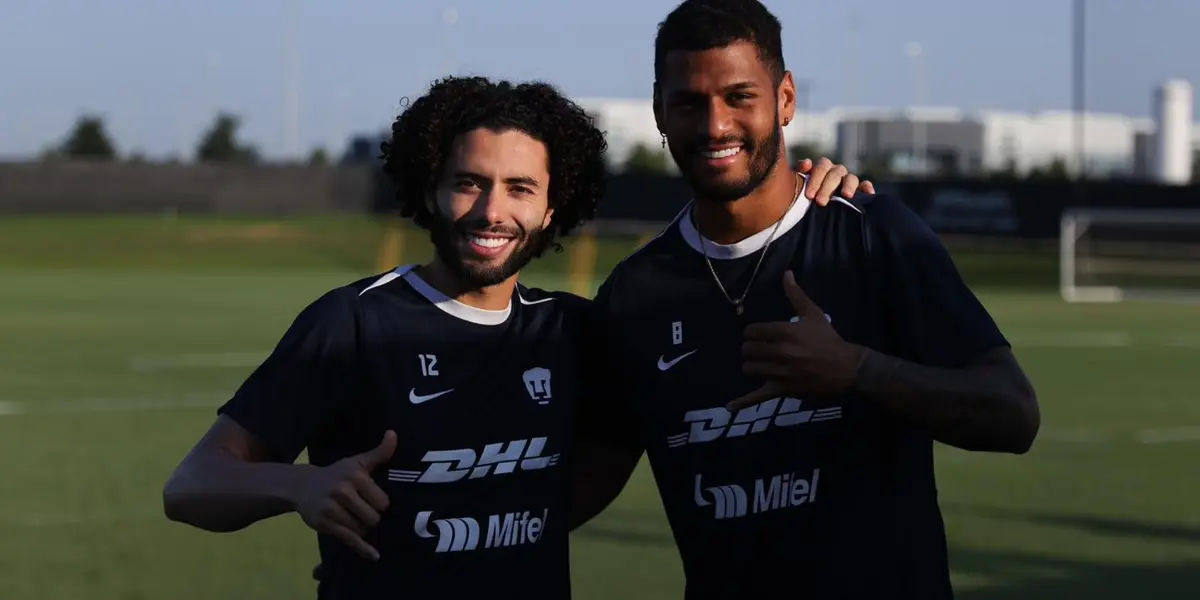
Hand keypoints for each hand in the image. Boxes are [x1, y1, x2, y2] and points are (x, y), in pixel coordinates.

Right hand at [294, 430, 396, 560]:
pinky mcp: (325, 524)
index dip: (380, 504)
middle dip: (371, 518)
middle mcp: (343, 491)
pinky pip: (349, 539)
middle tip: (362, 511)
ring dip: (362, 528)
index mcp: (355, 476)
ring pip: (362, 529)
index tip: (372, 500)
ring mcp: (332, 509)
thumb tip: (394, 435)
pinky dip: (363, 549)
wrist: (302, 485)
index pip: (383, 502)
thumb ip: (379, 453)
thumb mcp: (357, 462)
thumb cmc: (336, 474)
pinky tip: (374, 555)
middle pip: (374, 518)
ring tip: (353, 518)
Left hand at [728, 271, 863, 410]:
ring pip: (750, 369)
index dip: (751, 332)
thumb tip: (786, 273)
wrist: (846, 368)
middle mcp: (781, 353)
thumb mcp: (813, 314)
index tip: (756, 334)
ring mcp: (781, 373)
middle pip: (748, 350)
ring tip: (757, 362)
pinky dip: (744, 402)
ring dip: (751, 365)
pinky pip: (759, 397)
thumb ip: (796, 295)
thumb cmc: (828, 339)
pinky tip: (730, 406)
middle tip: (757, 348)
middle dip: (750, 348)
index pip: (753, 331)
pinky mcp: (783, 390)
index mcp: (786, 332)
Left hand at [793, 157, 875, 205]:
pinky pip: (865, 185)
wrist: (814, 210)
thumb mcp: (798, 184)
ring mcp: (849, 180)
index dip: (816, 179)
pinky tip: (868, 194)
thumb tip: (807, 163)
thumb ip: (799, 172)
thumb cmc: (806, 195)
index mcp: (822, 168)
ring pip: (851, 178)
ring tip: (846, 195)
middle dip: (827, 188)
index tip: (809, 195)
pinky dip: (867, 188)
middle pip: (835, 174)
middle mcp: (836, 172)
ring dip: (848, 186)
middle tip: (820, 202)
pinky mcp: (860, 189)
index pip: (821, 167)